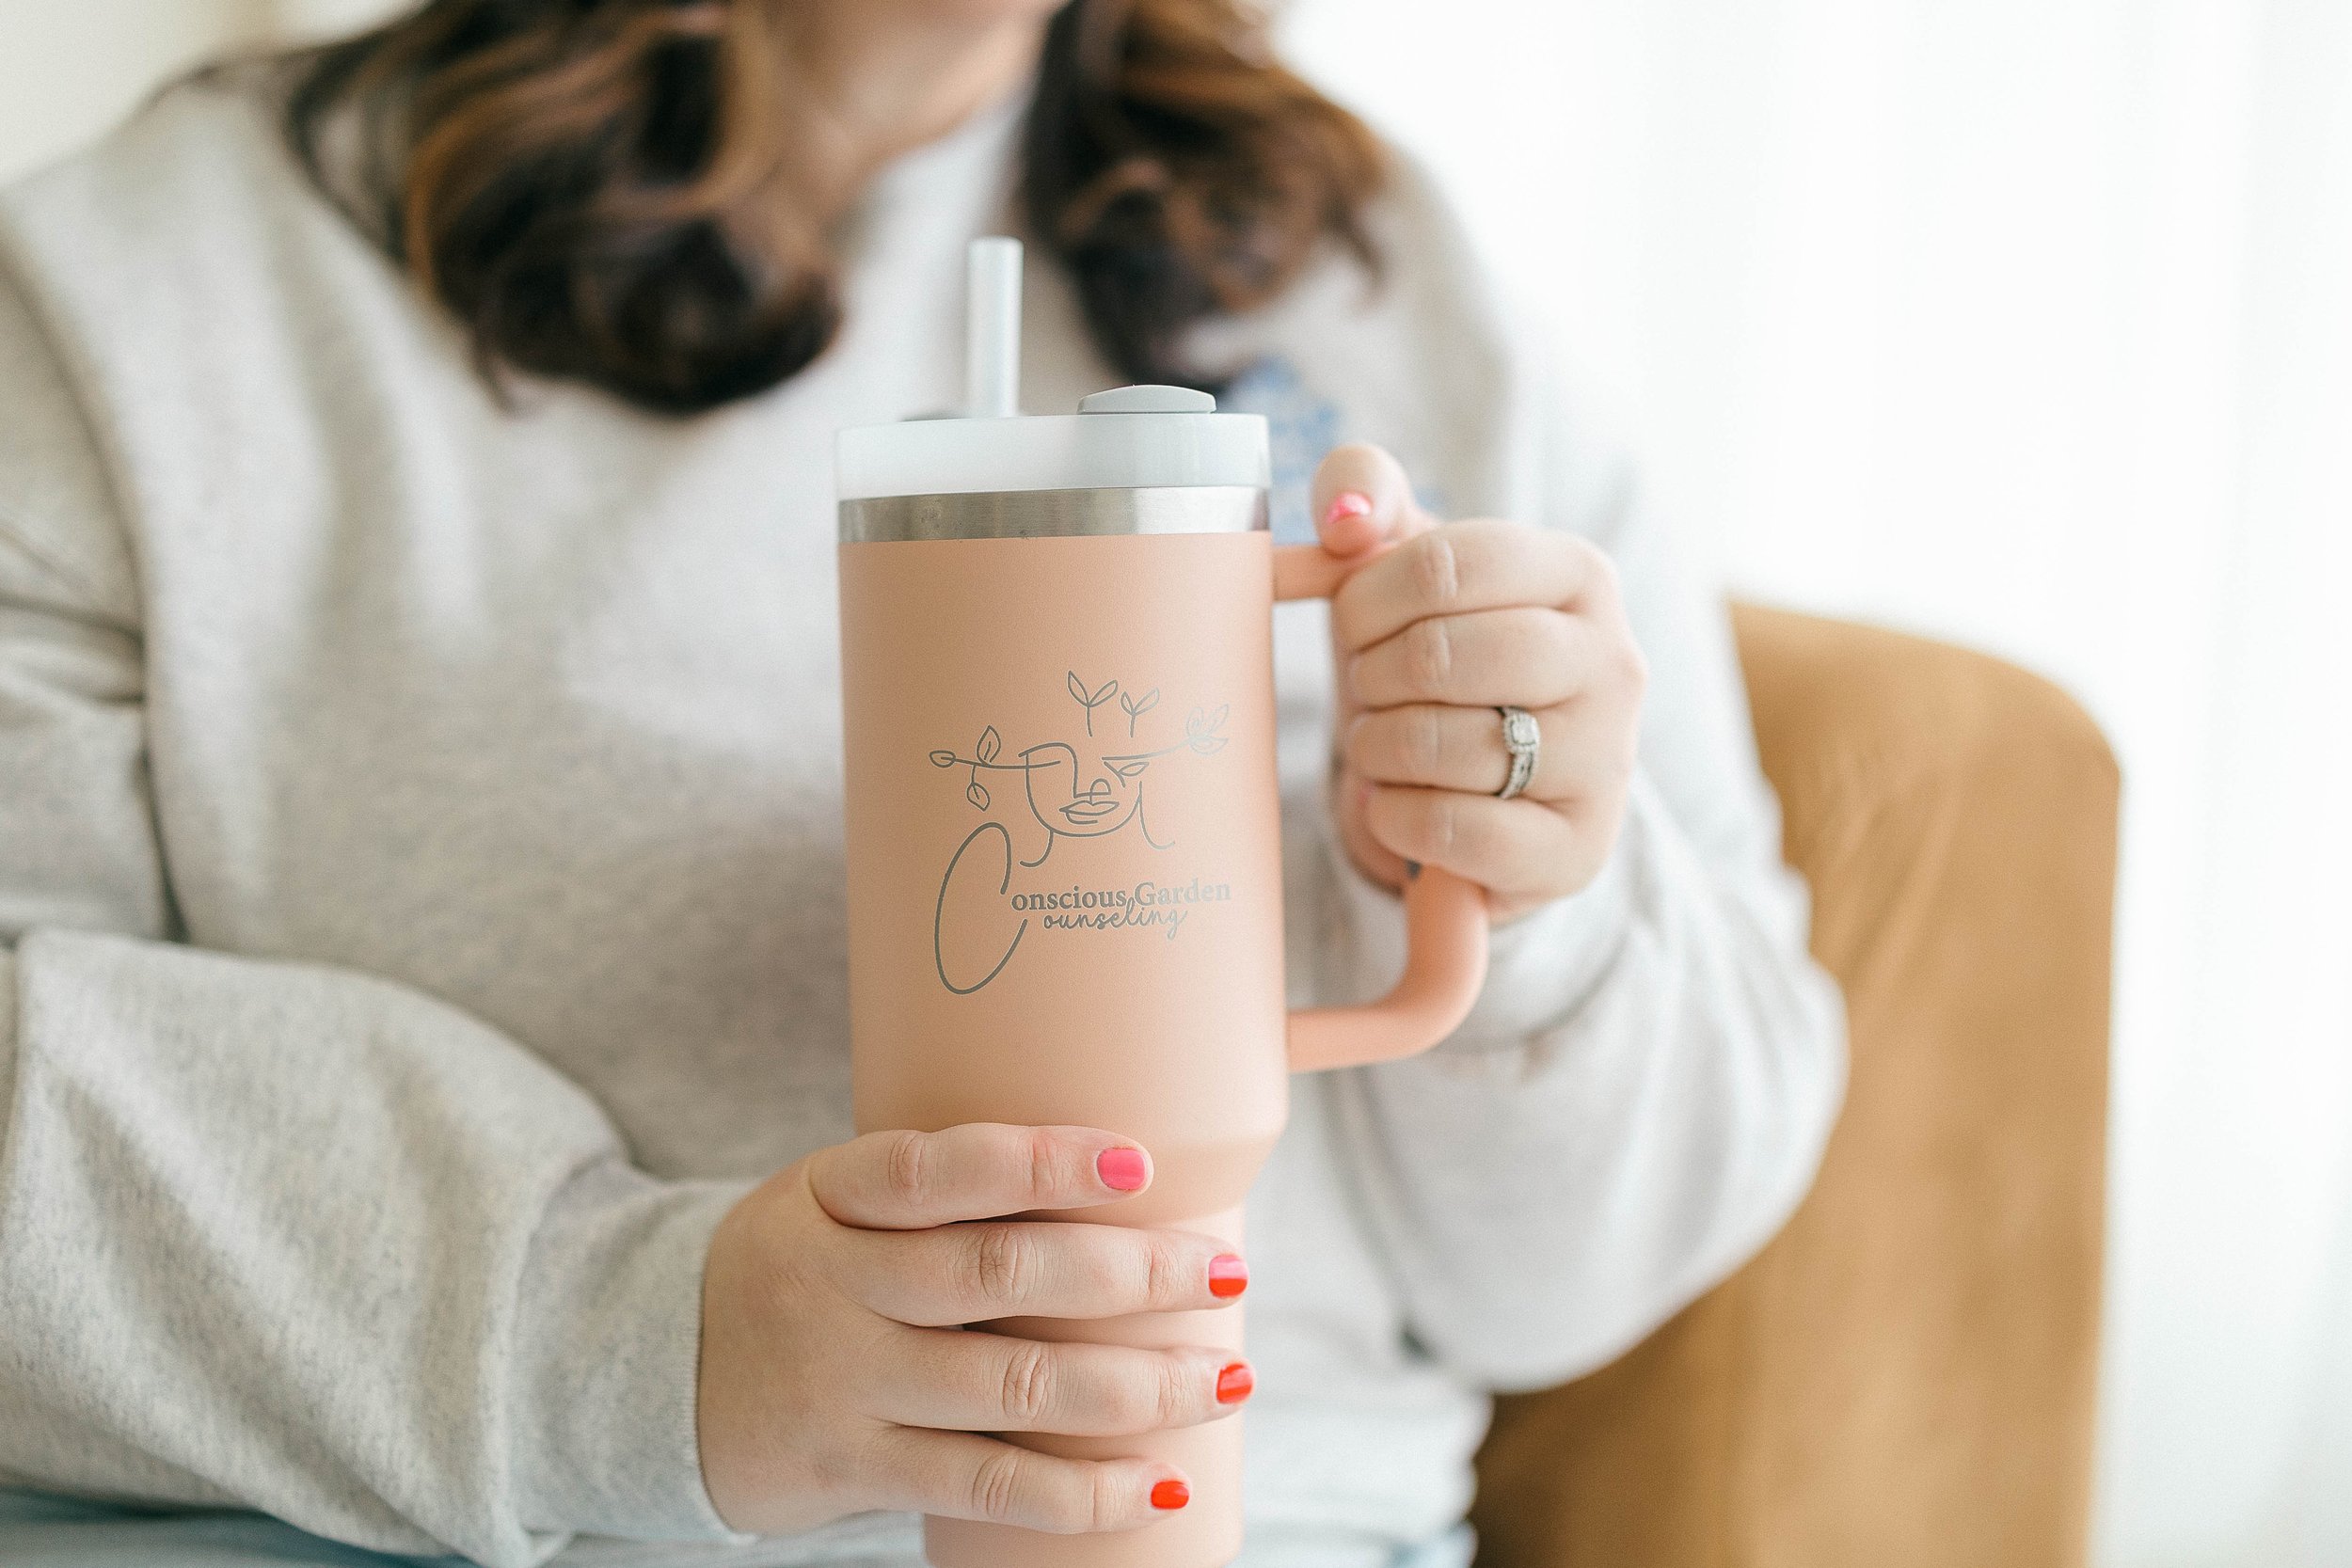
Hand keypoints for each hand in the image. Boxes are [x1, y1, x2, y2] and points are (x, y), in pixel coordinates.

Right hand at [696, 1124, 1249, 1535]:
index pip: (942, 1167)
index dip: (1043, 1163)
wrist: (649, 1371)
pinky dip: (1082, 1492)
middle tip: (1227, 1268)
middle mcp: (833, 1283)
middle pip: (999, 1277)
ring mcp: (841, 1382)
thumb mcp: (833, 1198)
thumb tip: (1126, 1177)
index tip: (1140, 1161)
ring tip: (1227, 1377)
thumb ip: (941, 1191)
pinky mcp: (851, 1468)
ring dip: (1137, 1388)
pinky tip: (1158, 1481)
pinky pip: (984, 1484)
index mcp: (834, 1193)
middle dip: (1131, 1275)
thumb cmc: (798, 1264)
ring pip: (1011, 1389)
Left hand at [1312, 444, 1646, 923]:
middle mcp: (1613, 662)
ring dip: (1378, 748)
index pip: (1446, 563)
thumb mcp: (1402, 564)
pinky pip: (1456, 828)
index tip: (1351, 624)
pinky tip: (1396, 800)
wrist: (1483, 786)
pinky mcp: (1577, 848)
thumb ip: (1363, 496)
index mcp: (1579, 573)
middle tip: (1367, 689)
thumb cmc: (1436, 656)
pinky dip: (1396, 814)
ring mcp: (1606, 760)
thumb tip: (1344, 517)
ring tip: (1381, 745)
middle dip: (1373, 676)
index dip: (1365, 597)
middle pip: (1444, 654)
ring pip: (1448, 745)